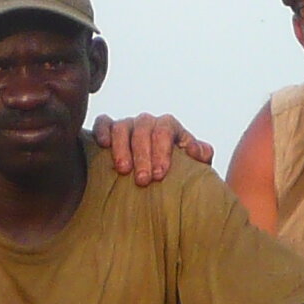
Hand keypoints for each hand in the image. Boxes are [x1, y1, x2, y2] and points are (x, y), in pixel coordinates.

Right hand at [90, 113, 212, 184]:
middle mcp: (148, 122)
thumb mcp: (194, 166)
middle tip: (143, 180)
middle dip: (143, 156)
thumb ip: (201, 156)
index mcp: (169, 126)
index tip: (160, 175)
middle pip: (143, 130)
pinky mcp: (109, 129)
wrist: (159, 177)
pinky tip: (103, 145)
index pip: (165, 130)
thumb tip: (197, 152)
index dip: (162, 151)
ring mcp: (128, 125)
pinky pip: (103, 123)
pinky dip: (102, 131)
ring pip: (122, 127)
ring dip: (121, 148)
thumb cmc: (177, 172)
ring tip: (123, 170)